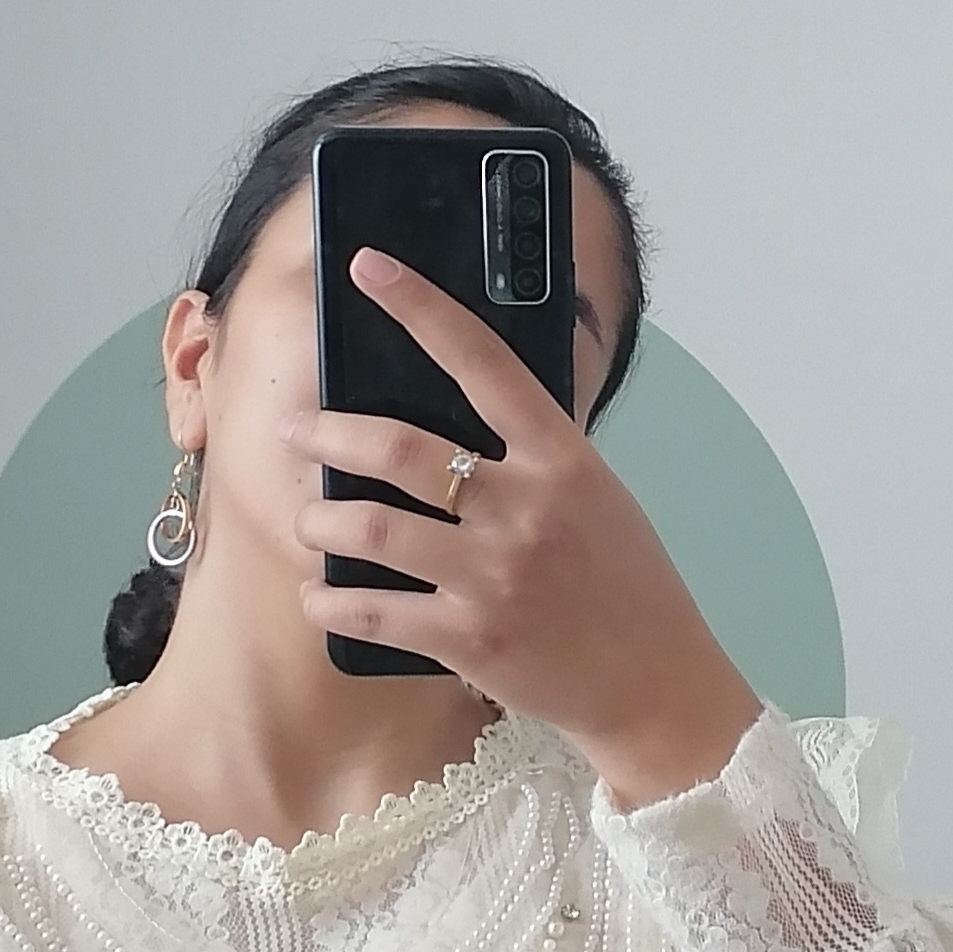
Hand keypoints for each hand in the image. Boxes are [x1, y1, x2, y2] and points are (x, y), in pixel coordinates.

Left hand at [286, 251, 761, 807]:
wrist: (657, 683)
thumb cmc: (625, 582)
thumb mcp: (595, 495)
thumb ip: (535, 452)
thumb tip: (462, 405)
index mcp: (561, 458)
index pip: (483, 360)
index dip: (420, 307)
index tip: (369, 267)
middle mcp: (525, 508)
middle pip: (401, 450)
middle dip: (330, 435)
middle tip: (295, 429)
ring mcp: (495, 575)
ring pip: (373, 532)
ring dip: (322, 524)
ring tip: (308, 522)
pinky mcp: (471, 639)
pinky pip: (375, 613)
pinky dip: (332, 606)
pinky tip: (318, 600)